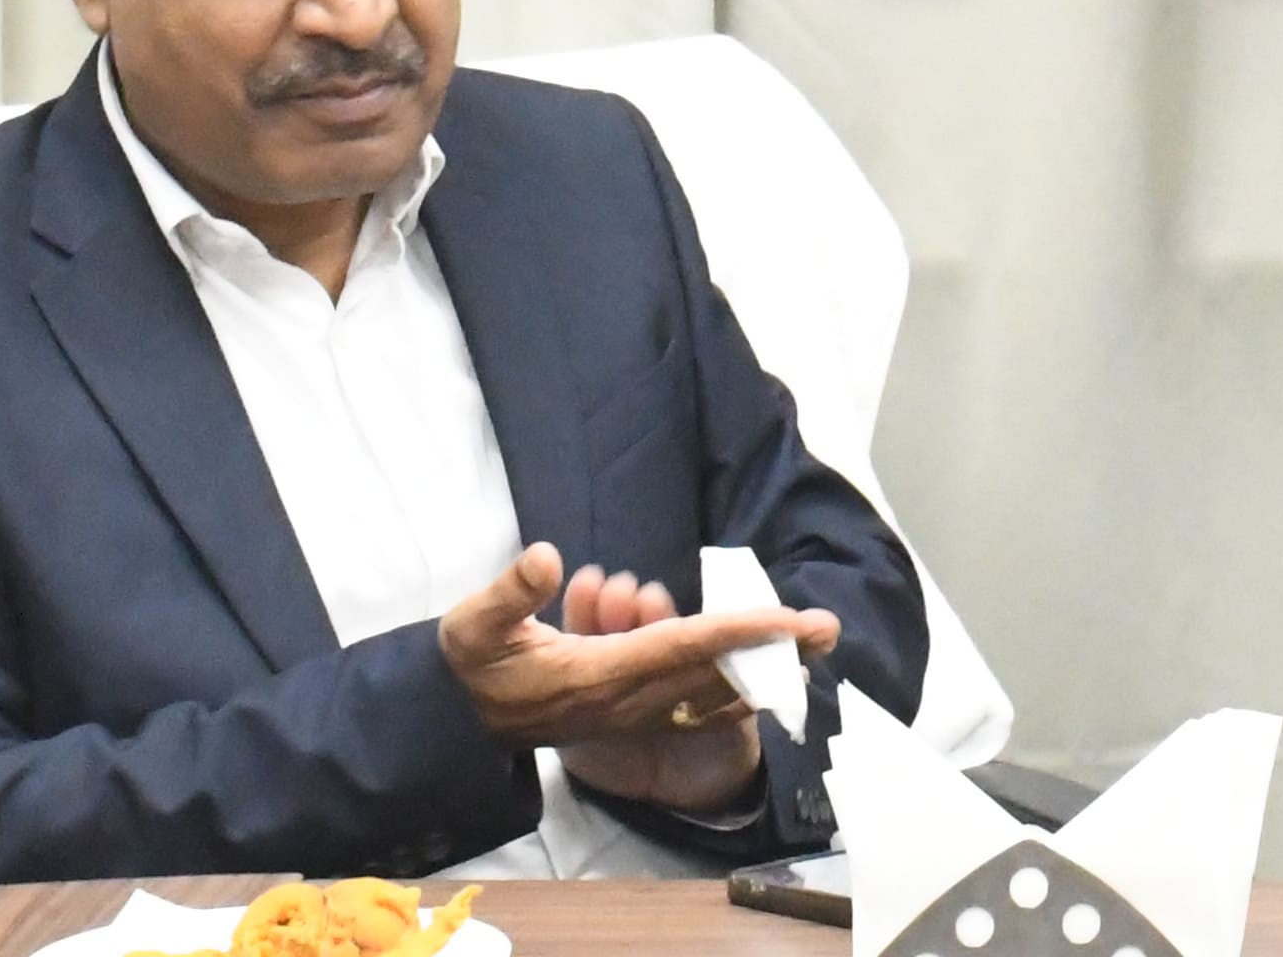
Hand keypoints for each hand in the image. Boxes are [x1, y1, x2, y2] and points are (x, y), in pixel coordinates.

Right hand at [434, 541, 833, 806]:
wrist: (453, 725)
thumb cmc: (468, 667)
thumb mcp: (472, 626)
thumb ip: (509, 593)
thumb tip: (548, 557)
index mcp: (598, 676)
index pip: (683, 647)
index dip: (737, 631)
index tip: (786, 619)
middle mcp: (626, 700)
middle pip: (712, 672)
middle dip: (771, 650)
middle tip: (829, 628)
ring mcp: (630, 713)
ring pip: (710, 691)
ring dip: (763, 668)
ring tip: (812, 647)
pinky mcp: (628, 715)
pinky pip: (693, 705)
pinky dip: (734, 690)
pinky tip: (766, 680)